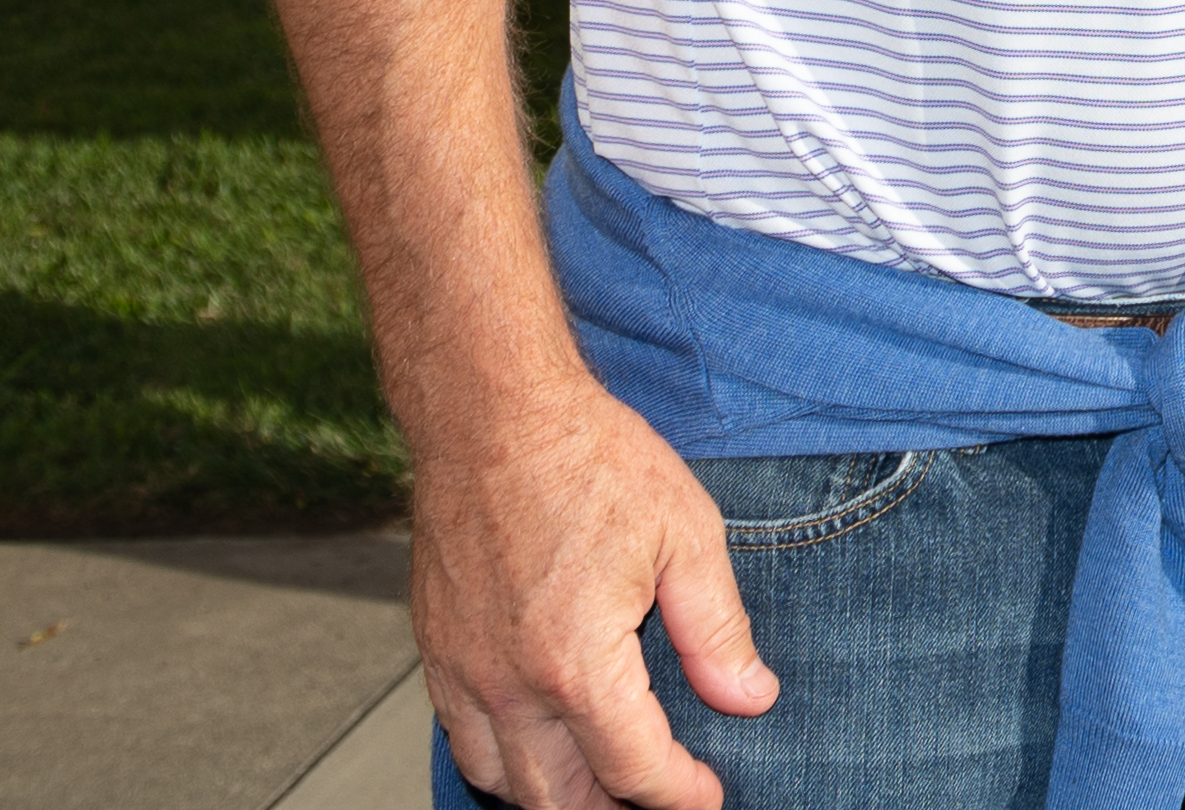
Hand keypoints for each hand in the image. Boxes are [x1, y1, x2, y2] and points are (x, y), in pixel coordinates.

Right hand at [407, 382, 769, 809]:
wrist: (489, 413)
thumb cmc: (588, 459)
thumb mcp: (686, 535)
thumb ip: (717, 630)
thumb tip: (749, 697)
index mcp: (577, 665)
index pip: (633, 771)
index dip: (680, 795)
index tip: (708, 796)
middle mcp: (509, 685)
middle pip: (558, 799)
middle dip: (614, 809)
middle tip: (660, 792)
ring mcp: (462, 672)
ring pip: (501, 780)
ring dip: (554, 795)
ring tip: (603, 781)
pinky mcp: (435, 651)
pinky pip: (464, 738)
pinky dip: (504, 759)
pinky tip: (540, 738)